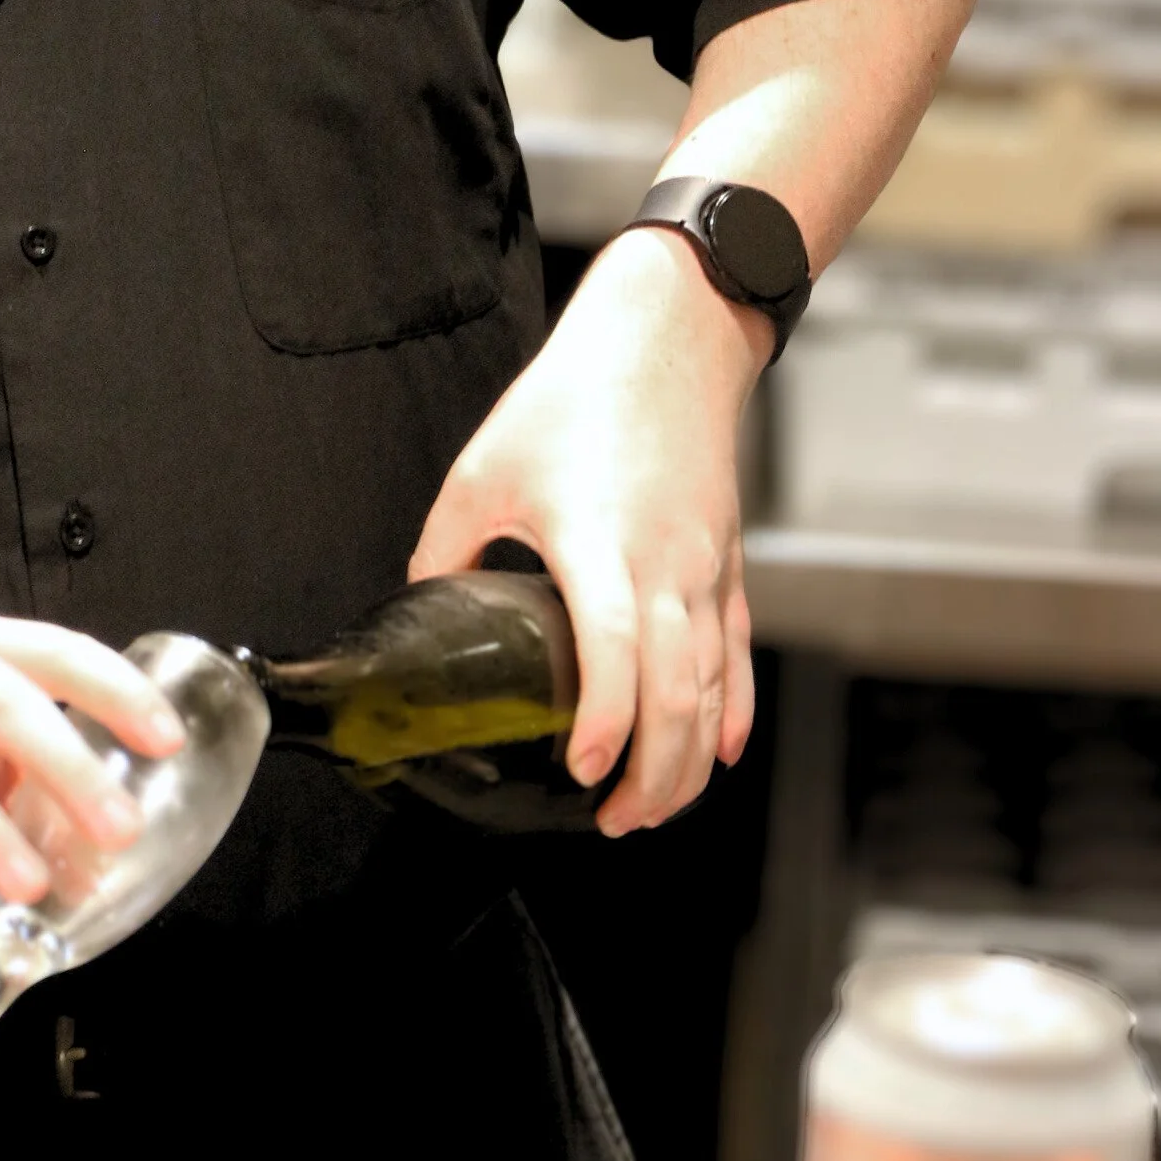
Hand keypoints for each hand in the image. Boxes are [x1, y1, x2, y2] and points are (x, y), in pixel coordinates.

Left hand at [407, 227, 762, 836]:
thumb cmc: (573, 398)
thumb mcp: (483, 467)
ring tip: (649, 807)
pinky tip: (719, 753)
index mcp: (598, 542)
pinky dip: (735, 713)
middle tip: (613, 821)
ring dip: (690, 761)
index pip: (615, 650)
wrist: (668, 338)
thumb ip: (447, 546)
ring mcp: (707, 568)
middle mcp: (665, 566)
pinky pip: (740, 655)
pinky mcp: (730, 562)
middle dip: (654, 776)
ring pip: (717, 690)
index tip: (584, 771)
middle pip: (681, 697)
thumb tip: (421, 604)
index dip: (605, 720)